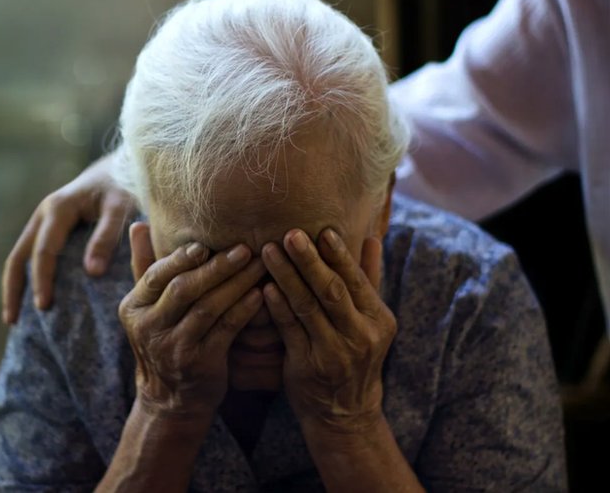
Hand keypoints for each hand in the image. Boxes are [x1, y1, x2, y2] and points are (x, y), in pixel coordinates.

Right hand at [2, 153, 136, 323]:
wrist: (120, 165)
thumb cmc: (123, 186)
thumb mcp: (120, 207)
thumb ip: (107, 237)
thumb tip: (91, 272)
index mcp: (58, 208)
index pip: (44, 250)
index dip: (42, 279)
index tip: (43, 306)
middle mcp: (44, 213)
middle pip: (19, 255)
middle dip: (15, 288)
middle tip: (14, 321)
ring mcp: (43, 220)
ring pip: (19, 256)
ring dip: (14, 285)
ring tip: (13, 318)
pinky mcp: (48, 227)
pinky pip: (30, 254)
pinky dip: (26, 276)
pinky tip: (29, 298)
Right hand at [120, 222, 265, 420]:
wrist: (170, 400)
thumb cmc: (163, 340)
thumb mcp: (146, 307)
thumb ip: (144, 265)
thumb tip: (138, 224)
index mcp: (132, 309)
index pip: (155, 276)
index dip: (181, 258)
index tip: (206, 243)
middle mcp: (149, 328)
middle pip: (183, 289)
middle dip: (215, 267)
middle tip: (244, 247)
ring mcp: (174, 348)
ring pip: (207, 308)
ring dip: (236, 283)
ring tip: (259, 265)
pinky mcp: (200, 364)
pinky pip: (225, 330)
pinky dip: (243, 310)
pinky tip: (261, 294)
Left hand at [261, 228, 396, 432]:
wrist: (344, 412)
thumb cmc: (354, 355)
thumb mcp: (371, 321)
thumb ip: (369, 279)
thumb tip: (373, 238)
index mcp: (378, 319)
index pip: (356, 280)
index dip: (339, 255)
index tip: (322, 230)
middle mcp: (360, 335)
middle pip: (331, 291)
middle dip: (309, 261)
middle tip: (290, 233)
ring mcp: (333, 353)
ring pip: (307, 307)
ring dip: (286, 276)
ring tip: (268, 251)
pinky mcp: (307, 366)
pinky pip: (290, 331)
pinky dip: (277, 307)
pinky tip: (264, 288)